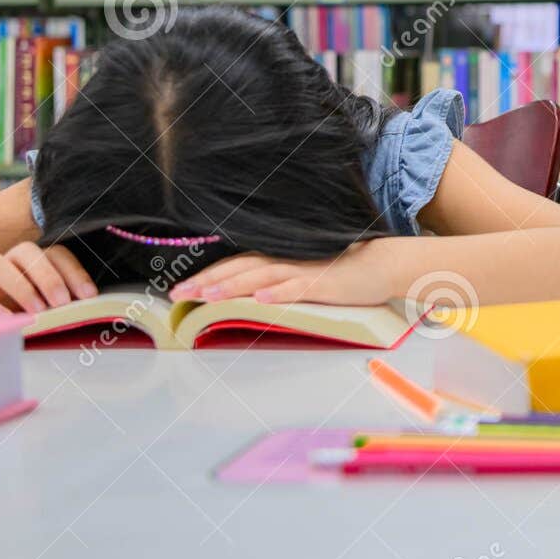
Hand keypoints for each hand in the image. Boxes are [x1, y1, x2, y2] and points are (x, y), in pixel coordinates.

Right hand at [0, 242, 97, 314]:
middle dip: (49, 276)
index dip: (73, 271)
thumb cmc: (7, 307)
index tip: (89, 295)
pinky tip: (6, 320)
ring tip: (37, 311)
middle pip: (27, 252)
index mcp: (30, 262)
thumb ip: (55, 304)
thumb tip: (85, 313)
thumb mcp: (34, 305)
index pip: (55, 254)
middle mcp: (7, 262)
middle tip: (62, 302)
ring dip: (21, 287)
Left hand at [167, 240, 408, 306]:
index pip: (235, 267)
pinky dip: (279, 292)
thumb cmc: (342, 273)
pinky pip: (298, 287)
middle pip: (239, 270)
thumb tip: (246, 297)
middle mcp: (286, 261)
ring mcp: (304, 271)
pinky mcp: (324, 282)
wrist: (382, 264)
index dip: (206, 277)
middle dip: (206, 282)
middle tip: (177, 294)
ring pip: (261, 276)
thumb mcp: (302, 277)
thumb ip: (276, 282)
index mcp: (279, 259)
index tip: (178, 290)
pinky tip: (261, 299)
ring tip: (207, 296)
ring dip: (232, 286)